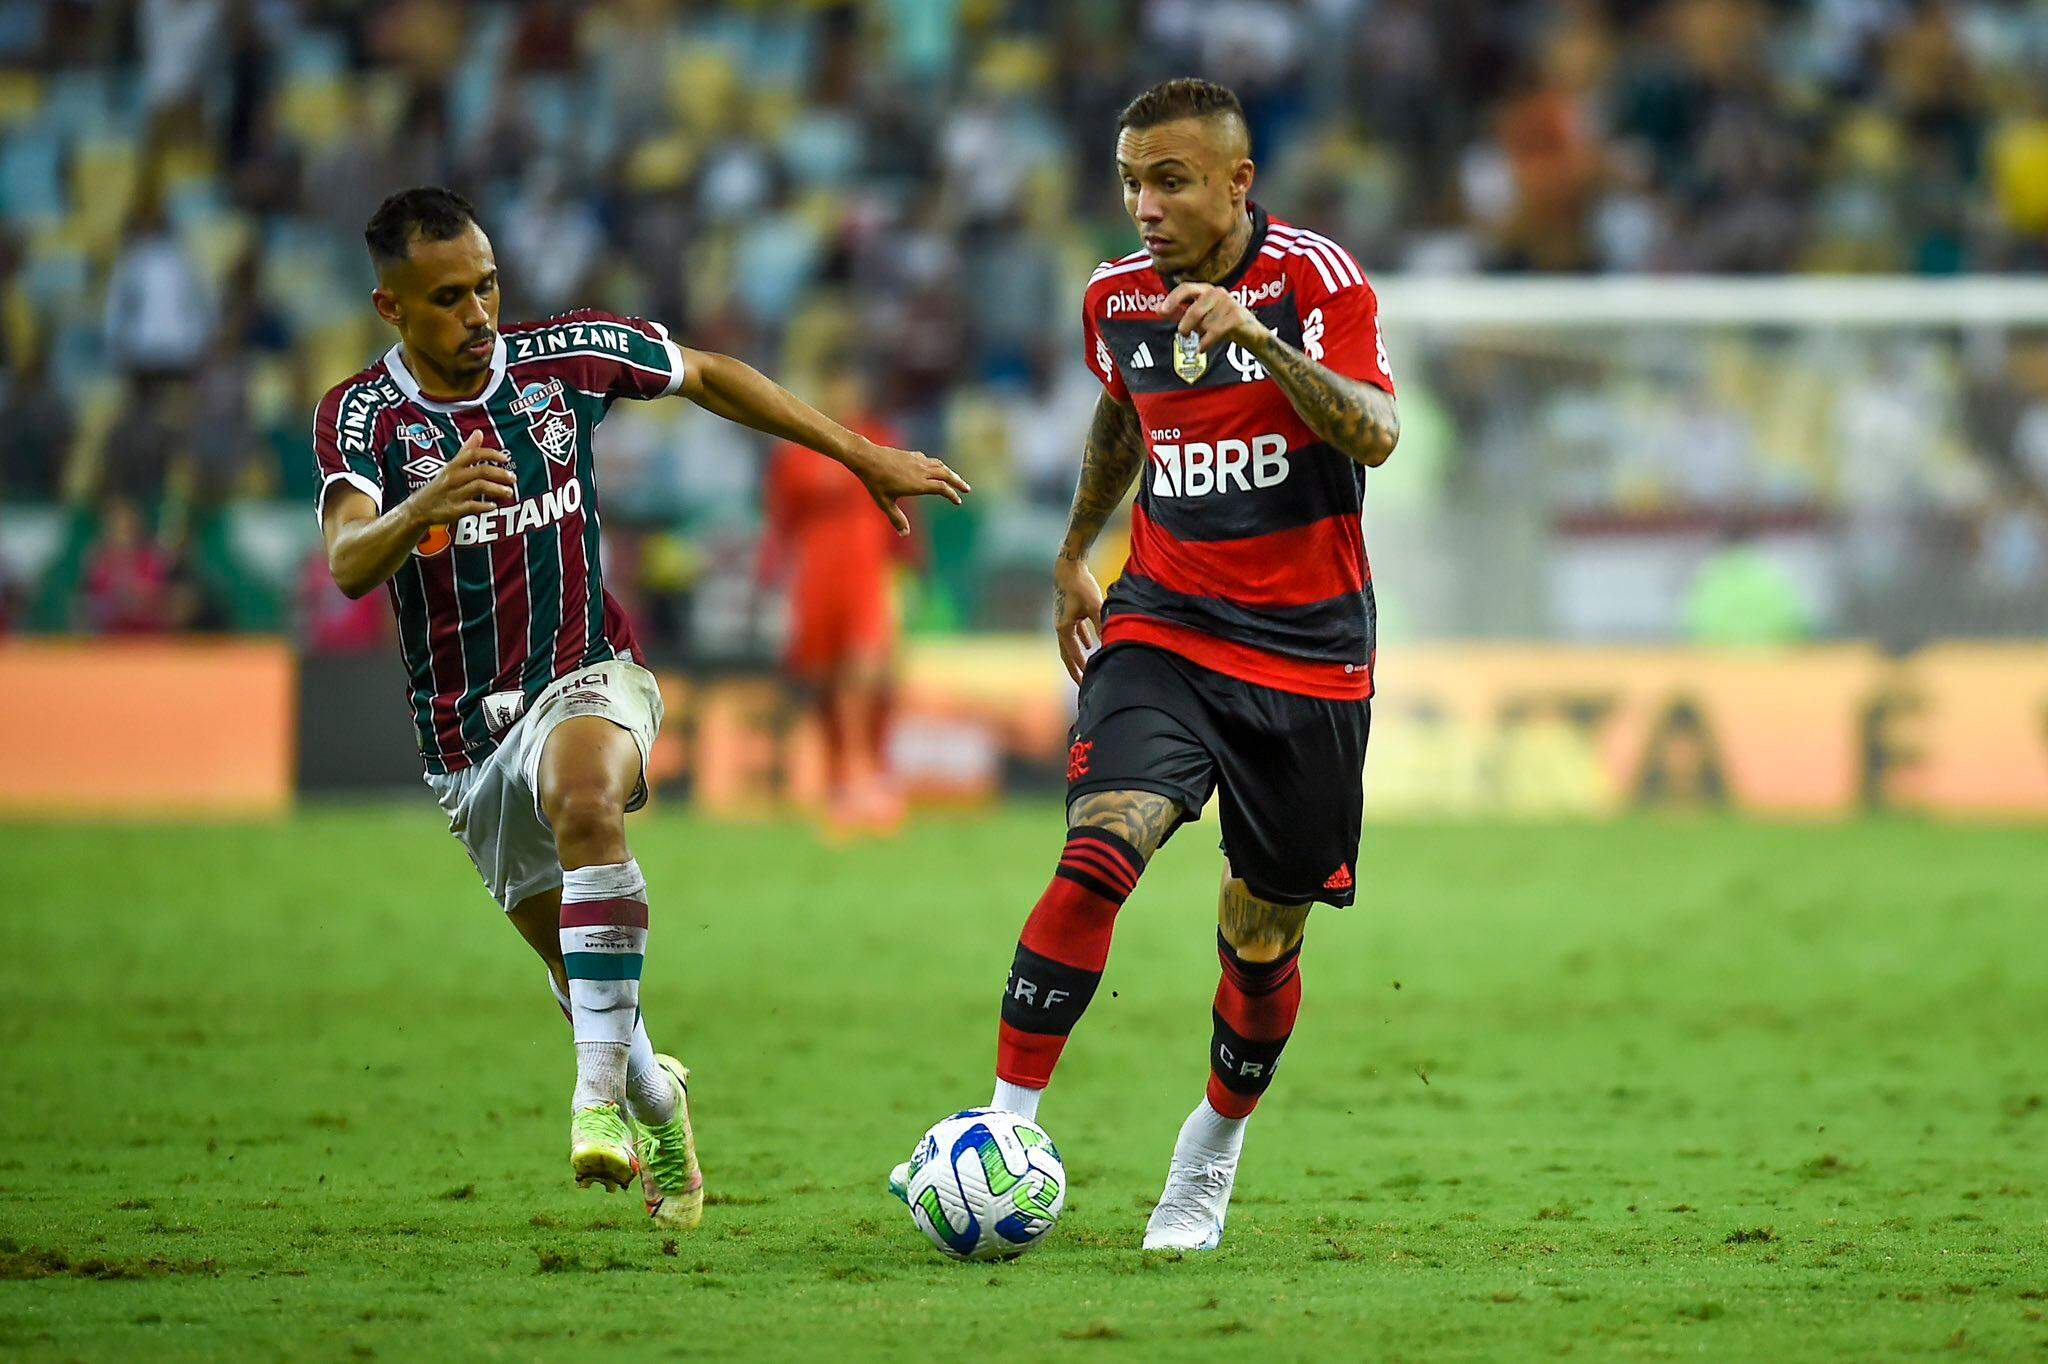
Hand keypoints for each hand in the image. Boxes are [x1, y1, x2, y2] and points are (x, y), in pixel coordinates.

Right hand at [410, 432, 516, 524]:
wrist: (418, 508)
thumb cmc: (440, 485)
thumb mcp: (451, 466)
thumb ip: (467, 451)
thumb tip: (479, 432)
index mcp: (453, 466)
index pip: (473, 454)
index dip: (491, 454)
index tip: (505, 459)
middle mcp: (453, 478)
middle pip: (480, 471)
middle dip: (499, 474)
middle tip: (513, 478)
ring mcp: (453, 494)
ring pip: (479, 487)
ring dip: (497, 489)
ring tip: (509, 493)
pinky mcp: (454, 510)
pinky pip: (472, 507)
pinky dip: (484, 506)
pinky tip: (493, 506)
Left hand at [843, 437, 970, 535]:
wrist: (867, 458)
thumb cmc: (875, 482)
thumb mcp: (885, 503)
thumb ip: (896, 518)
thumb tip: (905, 534)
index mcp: (918, 484)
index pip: (942, 488)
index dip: (952, 495)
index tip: (958, 501)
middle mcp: (921, 471)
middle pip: (946, 474)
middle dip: (958, 482)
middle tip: (967, 489)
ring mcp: (917, 461)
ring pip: (939, 465)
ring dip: (950, 472)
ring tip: (955, 478)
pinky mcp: (912, 455)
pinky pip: (929, 460)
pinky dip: (936, 465)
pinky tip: (934, 468)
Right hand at [1053, 553, 1104, 684]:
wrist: (1069, 568)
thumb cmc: (1081, 586)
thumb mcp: (1094, 607)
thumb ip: (1100, 625)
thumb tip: (1108, 642)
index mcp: (1063, 628)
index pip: (1072, 653)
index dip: (1080, 667)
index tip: (1086, 680)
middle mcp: (1060, 626)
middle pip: (1066, 653)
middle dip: (1074, 669)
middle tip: (1081, 684)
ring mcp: (1063, 620)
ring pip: (1069, 644)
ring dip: (1077, 656)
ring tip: (1084, 668)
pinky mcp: (1068, 613)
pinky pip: (1074, 632)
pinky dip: (1081, 640)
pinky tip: (1090, 644)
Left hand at [1161, 282, 1267, 354]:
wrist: (1249, 333)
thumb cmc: (1220, 323)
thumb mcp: (1198, 318)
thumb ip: (1178, 312)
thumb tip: (1157, 308)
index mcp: (1206, 290)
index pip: (1186, 288)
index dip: (1172, 299)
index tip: (1161, 311)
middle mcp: (1218, 292)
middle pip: (1193, 310)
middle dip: (1186, 326)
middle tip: (1185, 334)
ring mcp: (1229, 302)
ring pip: (1205, 324)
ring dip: (1203, 334)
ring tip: (1208, 335)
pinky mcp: (1237, 316)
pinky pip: (1214, 331)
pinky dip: (1206, 342)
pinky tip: (1203, 347)